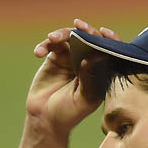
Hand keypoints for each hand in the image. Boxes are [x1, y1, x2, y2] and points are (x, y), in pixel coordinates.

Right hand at [27, 18, 120, 136]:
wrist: (45, 120)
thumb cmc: (68, 114)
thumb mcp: (83, 99)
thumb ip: (90, 78)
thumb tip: (95, 55)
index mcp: (100, 73)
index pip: (108, 53)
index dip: (109, 40)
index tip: (104, 33)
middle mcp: (87, 63)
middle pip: (89, 40)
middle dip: (85, 30)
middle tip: (79, 26)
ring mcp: (71, 59)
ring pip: (70, 37)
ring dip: (61, 34)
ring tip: (51, 38)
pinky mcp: (55, 58)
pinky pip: (51, 44)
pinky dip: (44, 45)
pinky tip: (38, 53)